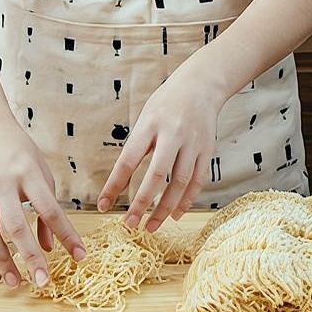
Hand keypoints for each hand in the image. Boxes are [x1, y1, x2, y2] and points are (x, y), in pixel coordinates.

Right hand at [0, 119, 84, 287]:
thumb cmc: (19, 151)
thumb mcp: (42, 173)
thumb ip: (46, 210)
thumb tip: (52, 247)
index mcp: (29, 174)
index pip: (50, 210)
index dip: (66, 235)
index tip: (80, 256)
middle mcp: (3, 185)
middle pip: (15, 227)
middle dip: (30, 257)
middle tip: (43, 281)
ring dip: (2, 262)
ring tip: (17, 282)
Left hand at [97, 69, 223, 229]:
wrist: (202, 86)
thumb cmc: (167, 104)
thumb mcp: (146, 118)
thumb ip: (137, 147)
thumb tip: (120, 183)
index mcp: (149, 125)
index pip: (128, 160)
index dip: (114, 185)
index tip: (103, 206)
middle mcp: (172, 134)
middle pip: (157, 174)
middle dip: (142, 203)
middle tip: (130, 224)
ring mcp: (193, 143)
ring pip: (180, 182)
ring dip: (165, 208)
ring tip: (151, 226)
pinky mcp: (208, 150)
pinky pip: (198, 180)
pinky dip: (187, 200)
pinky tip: (175, 214)